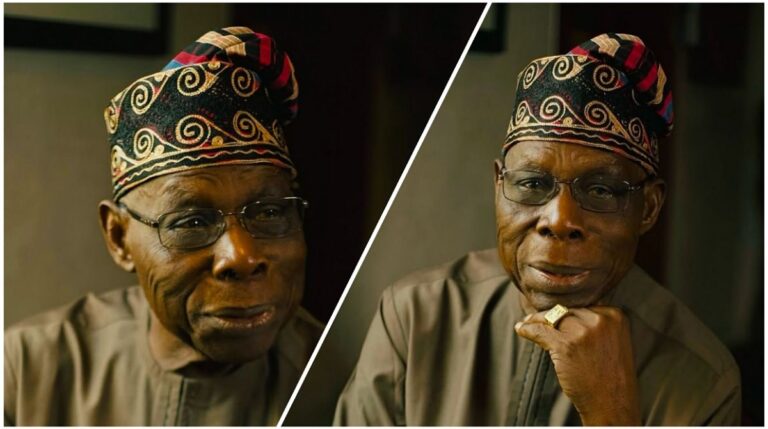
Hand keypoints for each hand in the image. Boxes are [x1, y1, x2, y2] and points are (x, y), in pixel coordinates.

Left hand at [514, 306, 640, 425]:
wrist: (612, 403)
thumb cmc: (610, 375)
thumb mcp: (613, 341)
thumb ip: (595, 324)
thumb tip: (565, 312)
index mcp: (614, 315)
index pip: (582, 305)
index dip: (566, 311)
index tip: (554, 315)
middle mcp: (600, 319)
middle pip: (566, 309)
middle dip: (549, 315)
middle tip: (534, 318)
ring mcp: (583, 331)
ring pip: (552, 317)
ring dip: (535, 320)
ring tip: (526, 323)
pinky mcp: (566, 344)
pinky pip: (540, 330)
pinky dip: (528, 329)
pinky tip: (521, 329)